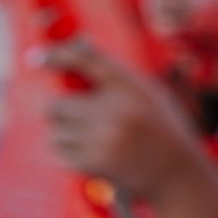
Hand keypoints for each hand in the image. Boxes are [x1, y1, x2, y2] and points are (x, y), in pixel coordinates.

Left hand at [40, 39, 205, 199]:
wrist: (180, 174)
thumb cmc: (163, 130)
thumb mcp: (148, 95)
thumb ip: (114, 72)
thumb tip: (76, 43)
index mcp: (131, 88)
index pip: (86, 60)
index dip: (57, 56)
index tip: (37, 58)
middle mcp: (116, 109)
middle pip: (56, 105)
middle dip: (62, 114)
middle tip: (81, 122)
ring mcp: (104, 136)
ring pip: (55, 132)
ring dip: (67, 137)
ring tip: (95, 143)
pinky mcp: (94, 161)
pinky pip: (58, 152)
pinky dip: (69, 155)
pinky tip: (93, 157)